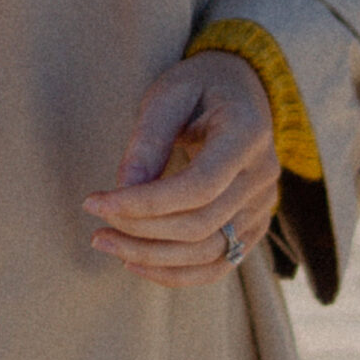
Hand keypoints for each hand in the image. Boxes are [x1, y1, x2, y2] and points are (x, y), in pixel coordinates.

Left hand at [83, 50, 278, 287]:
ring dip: (151, 257)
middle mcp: (263, 176)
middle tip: (95, 223)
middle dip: (140, 230)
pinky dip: (176, 273)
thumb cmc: (198, 86)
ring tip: (104, 242)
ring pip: (208, 252)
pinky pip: (218, 264)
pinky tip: (134, 263)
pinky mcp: (254, 226)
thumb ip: (148, 140)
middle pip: (201, 225)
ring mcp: (263, 205)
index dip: (144, 203)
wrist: (240, 91)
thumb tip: (125, 188)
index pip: (198, 187)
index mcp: (248, 134)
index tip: (95, 202)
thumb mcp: (168, 94)